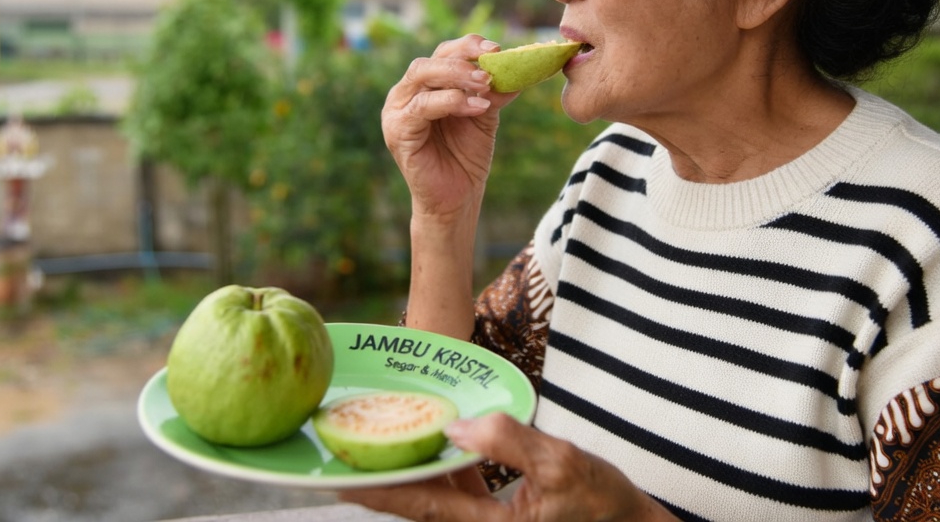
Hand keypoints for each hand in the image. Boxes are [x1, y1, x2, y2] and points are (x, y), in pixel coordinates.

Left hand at [339, 412, 672, 521]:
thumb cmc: (602, 504)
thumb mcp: (562, 465)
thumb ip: (508, 442)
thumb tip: (458, 427)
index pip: (417, 503)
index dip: (374, 488)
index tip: (336, 473)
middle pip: (415, 503)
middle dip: (380, 476)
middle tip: (343, 445)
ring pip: (432, 499)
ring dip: (406, 473)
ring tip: (374, 440)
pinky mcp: (497, 519)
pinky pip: (453, 497)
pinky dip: (436, 473)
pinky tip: (431, 446)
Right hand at [381, 34, 517, 219]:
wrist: (456, 198)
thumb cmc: (466, 156)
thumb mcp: (484, 116)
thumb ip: (492, 92)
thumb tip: (513, 68)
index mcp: (425, 85)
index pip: (443, 53)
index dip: (468, 45)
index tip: (497, 49)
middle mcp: (406, 93)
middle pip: (431, 60)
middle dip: (463, 59)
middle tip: (491, 68)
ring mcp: (397, 111)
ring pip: (422, 75)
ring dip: (457, 76)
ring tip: (486, 85)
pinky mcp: (397, 131)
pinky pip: (421, 106)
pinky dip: (451, 101)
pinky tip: (478, 108)